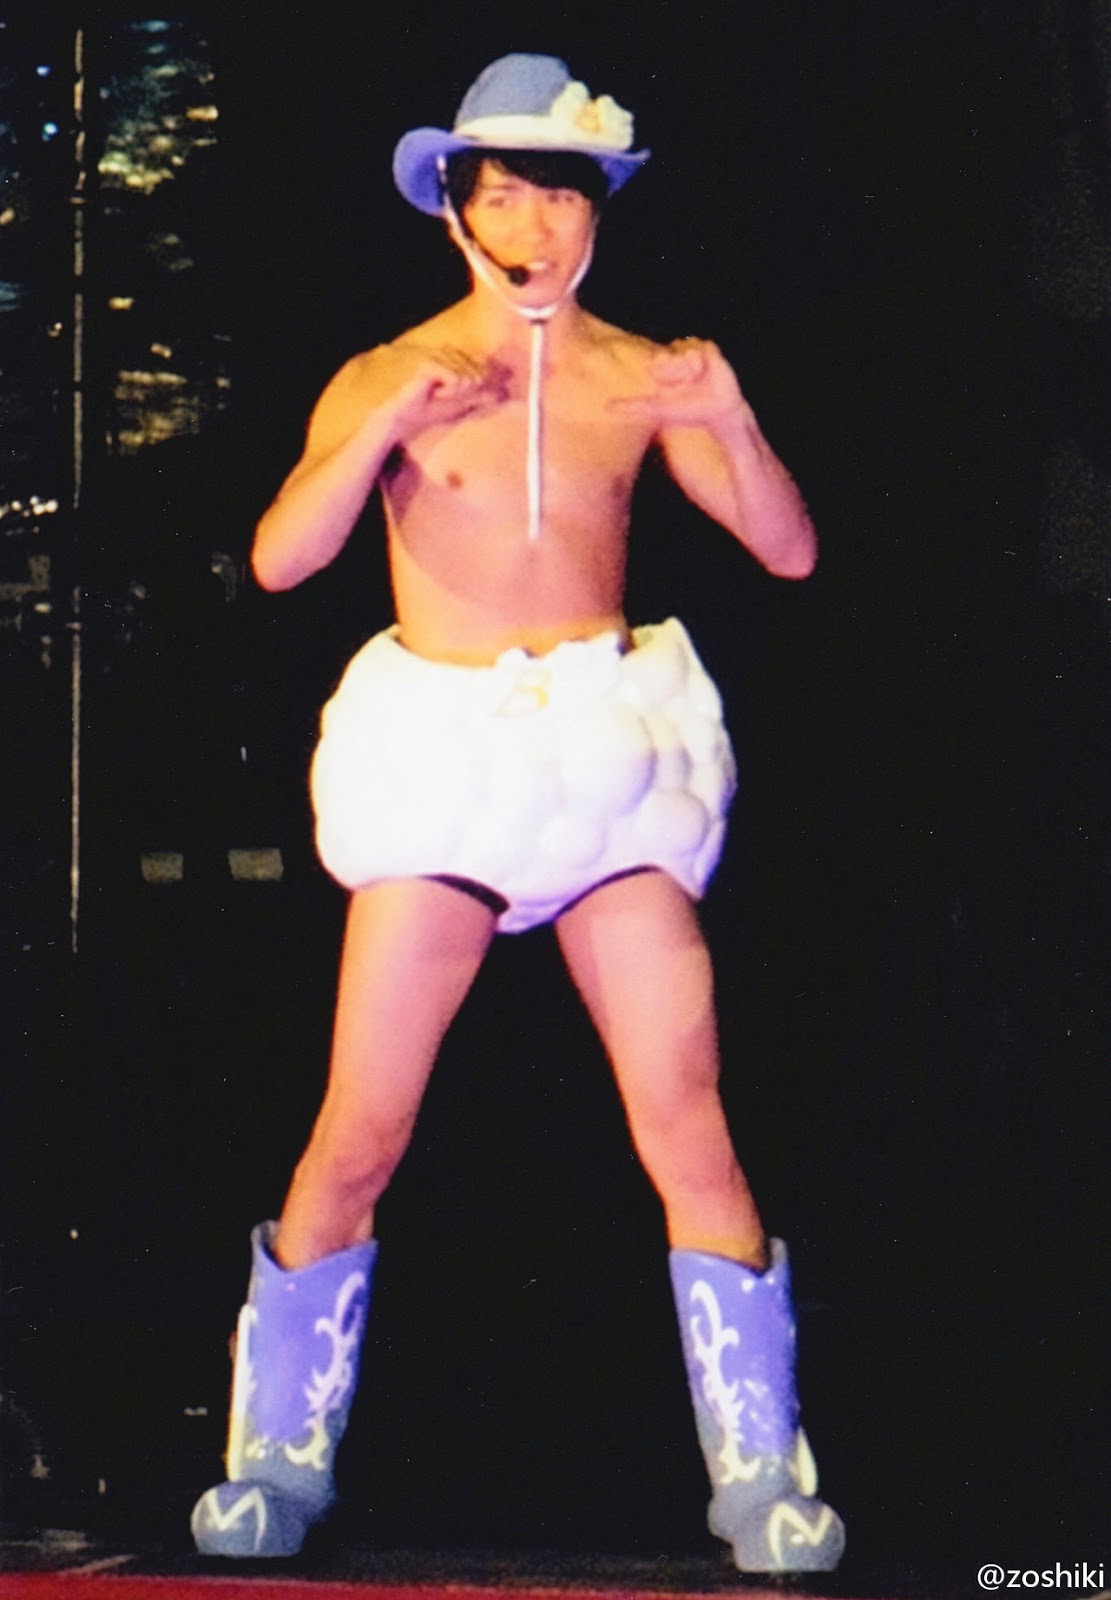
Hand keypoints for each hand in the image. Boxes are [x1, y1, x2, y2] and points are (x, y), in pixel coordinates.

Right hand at [392, 347, 509, 442]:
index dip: (480, 386)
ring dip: (454, 394)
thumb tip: (505, 394)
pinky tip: (434, 393)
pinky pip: (454, 379)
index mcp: (459, 360)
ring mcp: (440, 356)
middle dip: (465, 392)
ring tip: (439, 395)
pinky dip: (447, 391)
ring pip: (466, 378)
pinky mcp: (431, 363)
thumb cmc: (436, 409)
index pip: (483, 370)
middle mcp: (450, 354)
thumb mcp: (465, 403)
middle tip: (446, 396)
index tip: (463, 394)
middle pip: (477, 376)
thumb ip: (483, 396)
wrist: (412, 417)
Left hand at [608, 338, 747, 431]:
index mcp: (664, 365)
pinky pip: (699, 349)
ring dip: (688, 370)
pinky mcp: (710, 349)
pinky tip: (706, 373)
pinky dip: (701, 364)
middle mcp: (678, 355)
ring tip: (697, 380)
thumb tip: (606, 406)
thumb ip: (633, 406)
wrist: (716, 413)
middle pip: (667, 354)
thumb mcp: (657, 409)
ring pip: (683, 352)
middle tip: (685, 385)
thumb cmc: (688, 412)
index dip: (663, 372)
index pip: (656, 359)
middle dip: (675, 372)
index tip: (671, 387)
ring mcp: (695, 350)